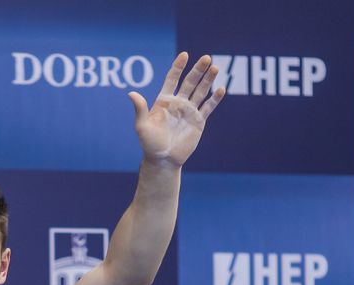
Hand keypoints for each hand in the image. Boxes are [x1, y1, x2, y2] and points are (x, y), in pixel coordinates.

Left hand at [128, 52, 224, 166]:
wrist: (163, 160)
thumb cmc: (150, 144)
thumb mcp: (142, 126)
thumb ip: (140, 109)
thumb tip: (131, 93)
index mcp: (164, 101)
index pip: (172, 79)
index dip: (178, 67)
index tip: (185, 55)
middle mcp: (178, 103)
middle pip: (190, 82)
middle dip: (198, 70)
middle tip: (207, 58)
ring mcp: (189, 111)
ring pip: (201, 91)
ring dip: (208, 80)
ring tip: (215, 68)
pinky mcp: (199, 121)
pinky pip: (208, 107)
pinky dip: (215, 98)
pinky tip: (221, 89)